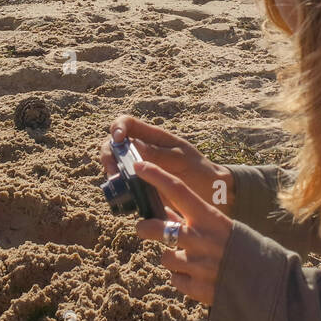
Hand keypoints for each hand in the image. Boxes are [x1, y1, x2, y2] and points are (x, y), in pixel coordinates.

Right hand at [101, 115, 234, 215]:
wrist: (212, 194)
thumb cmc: (198, 170)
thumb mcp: (180, 158)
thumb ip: (156, 153)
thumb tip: (129, 144)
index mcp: (153, 138)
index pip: (127, 124)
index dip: (117, 127)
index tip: (118, 139)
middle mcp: (142, 152)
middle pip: (113, 146)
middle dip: (108, 156)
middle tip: (113, 171)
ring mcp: (139, 170)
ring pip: (114, 166)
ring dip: (111, 174)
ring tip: (118, 185)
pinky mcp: (139, 188)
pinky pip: (122, 186)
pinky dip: (118, 190)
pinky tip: (124, 197)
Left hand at [131, 159, 233, 305]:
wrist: (265, 280)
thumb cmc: (239, 247)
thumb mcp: (220, 225)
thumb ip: (193, 220)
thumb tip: (162, 212)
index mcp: (210, 218)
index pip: (178, 190)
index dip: (156, 177)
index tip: (139, 166)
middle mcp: (200, 239)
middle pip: (158, 228)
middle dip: (145, 228)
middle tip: (143, 227)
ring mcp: (197, 265)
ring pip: (165, 257)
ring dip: (173, 258)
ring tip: (192, 260)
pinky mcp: (196, 288)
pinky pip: (176, 279)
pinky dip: (183, 278)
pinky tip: (199, 276)